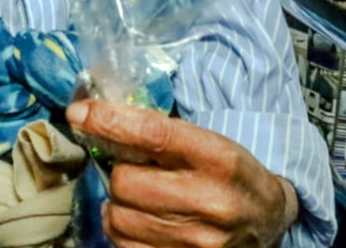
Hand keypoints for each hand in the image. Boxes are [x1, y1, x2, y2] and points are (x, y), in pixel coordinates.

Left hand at [67, 99, 297, 247]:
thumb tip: (94, 117)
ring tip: (140, 196)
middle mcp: (210, 201)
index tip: (78, 113)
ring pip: (118, 216)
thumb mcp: (207, 142)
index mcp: (218, 158)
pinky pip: (122, 244)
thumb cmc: (229, 173)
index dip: (108, 121)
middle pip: (126, 181)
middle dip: (120, 171)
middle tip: (135, 170)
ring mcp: (197, 240)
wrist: (267, 220)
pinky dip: (121, 228)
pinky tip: (139, 219)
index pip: (152, 133)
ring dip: (118, 202)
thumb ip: (158, 131)